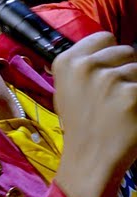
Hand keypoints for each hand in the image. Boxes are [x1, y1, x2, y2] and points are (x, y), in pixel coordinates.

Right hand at [52, 31, 136, 196]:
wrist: (89, 159)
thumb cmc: (82, 123)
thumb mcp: (68, 89)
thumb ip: (85, 64)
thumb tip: (114, 48)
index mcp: (66, 62)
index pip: (105, 38)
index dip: (110, 56)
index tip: (105, 74)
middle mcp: (85, 67)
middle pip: (127, 51)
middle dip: (125, 70)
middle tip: (112, 97)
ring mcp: (109, 80)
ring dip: (135, 86)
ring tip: (121, 107)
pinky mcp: (132, 95)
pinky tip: (130, 114)